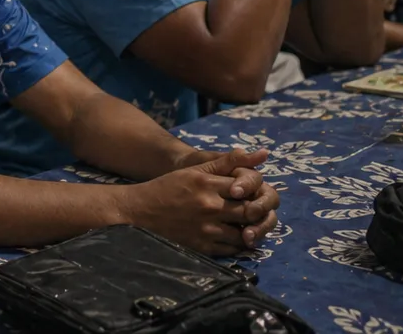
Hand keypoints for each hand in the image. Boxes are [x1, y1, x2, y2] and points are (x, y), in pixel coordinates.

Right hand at [121, 149, 278, 254]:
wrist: (138, 211)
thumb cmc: (168, 187)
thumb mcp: (195, 170)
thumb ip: (228, 162)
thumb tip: (264, 154)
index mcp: (207, 183)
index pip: (247, 187)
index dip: (254, 192)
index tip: (251, 194)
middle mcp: (209, 206)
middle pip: (249, 211)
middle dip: (256, 212)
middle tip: (255, 212)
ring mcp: (206, 228)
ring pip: (244, 233)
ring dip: (250, 231)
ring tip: (246, 226)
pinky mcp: (202, 246)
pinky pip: (232, 249)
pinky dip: (238, 245)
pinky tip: (235, 238)